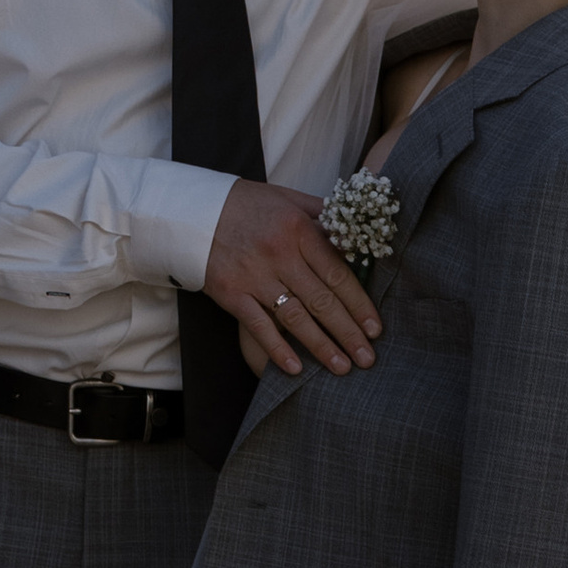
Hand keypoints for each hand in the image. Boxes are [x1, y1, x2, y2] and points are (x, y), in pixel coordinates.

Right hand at [206, 178, 381, 379]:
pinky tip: (295, 368)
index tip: (375, 328)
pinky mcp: (230, 293)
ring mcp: (254, 276)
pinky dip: (277, 349)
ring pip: (294, 317)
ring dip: (320, 346)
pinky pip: (258, 326)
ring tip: (342, 367)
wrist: (192, 210)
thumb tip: (357, 233)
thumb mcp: (289, 198)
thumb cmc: (247, 204)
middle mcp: (279, 254)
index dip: (359, 304)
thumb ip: (323, 215)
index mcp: (298, 230)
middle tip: (368, 358)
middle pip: (321, 300)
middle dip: (348, 332)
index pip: (337, 274)